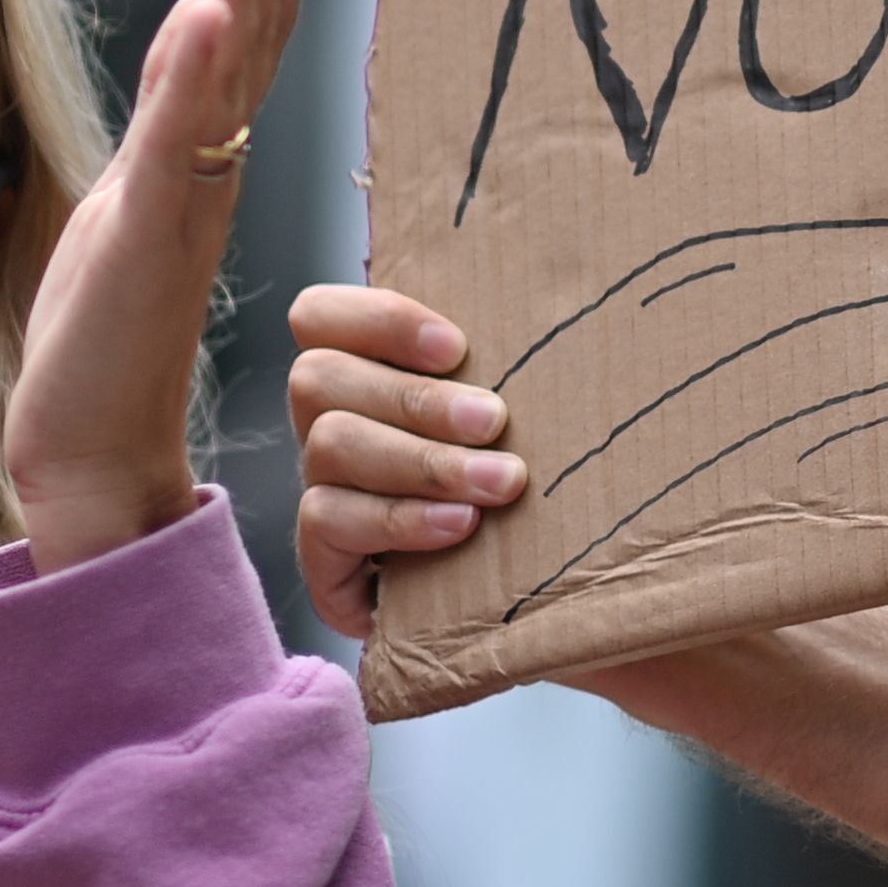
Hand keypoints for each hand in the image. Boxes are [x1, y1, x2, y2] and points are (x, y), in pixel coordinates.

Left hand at [8, 0, 316, 570]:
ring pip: (230, 68)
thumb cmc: (104, 332)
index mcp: (199, 151)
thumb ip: (167, 122)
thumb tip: (198, 27)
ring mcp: (185, 196)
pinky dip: (200, 73)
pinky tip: (211, 9)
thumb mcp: (127, 202)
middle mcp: (208, 165)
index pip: (247, 28)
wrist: (91, 446)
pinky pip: (182, 140)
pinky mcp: (152, 234)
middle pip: (258, 31)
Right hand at [285, 288, 525, 636]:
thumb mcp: (516, 411)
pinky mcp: (325, 564)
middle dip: (415, 399)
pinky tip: (458, 525)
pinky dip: (399, 519)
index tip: (456, 347)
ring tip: (502, 481)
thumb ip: (512, 359)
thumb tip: (569, 290)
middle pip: (318, 379)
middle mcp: (328, 426)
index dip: (377, 319)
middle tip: (496, 421)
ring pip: (329, 447)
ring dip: (421, 460)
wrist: (540, 596)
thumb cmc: (531, 476)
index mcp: (363, 371)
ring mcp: (322, 493)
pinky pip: (327, 523)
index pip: (318, 316)